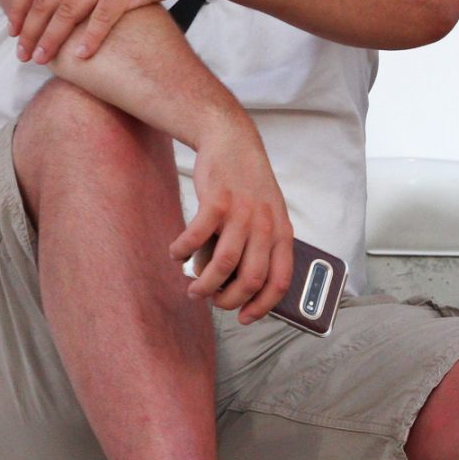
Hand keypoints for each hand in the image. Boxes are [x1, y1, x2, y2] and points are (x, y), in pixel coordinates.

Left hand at [10, 0, 190, 63]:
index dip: (19, 8)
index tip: (13, 31)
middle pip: (46, 1)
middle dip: (30, 31)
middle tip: (23, 54)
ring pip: (68, 11)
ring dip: (52, 38)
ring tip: (43, 59)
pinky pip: (103, 17)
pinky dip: (91, 37)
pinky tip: (82, 55)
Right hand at [169, 115, 294, 325]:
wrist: (232, 142)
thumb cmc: (247, 185)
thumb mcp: (267, 215)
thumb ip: (259, 247)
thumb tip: (238, 288)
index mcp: (281, 232)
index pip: (280, 280)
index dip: (263, 306)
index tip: (245, 317)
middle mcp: (265, 225)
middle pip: (251, 279)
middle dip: (228, 300)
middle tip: (211, 301)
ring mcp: (241, 213)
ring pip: (223, 265)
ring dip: (203, 284)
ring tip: (192, 287)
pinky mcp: (216, 202)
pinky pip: (197, 238)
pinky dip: (183, 252)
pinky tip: (177, 253)